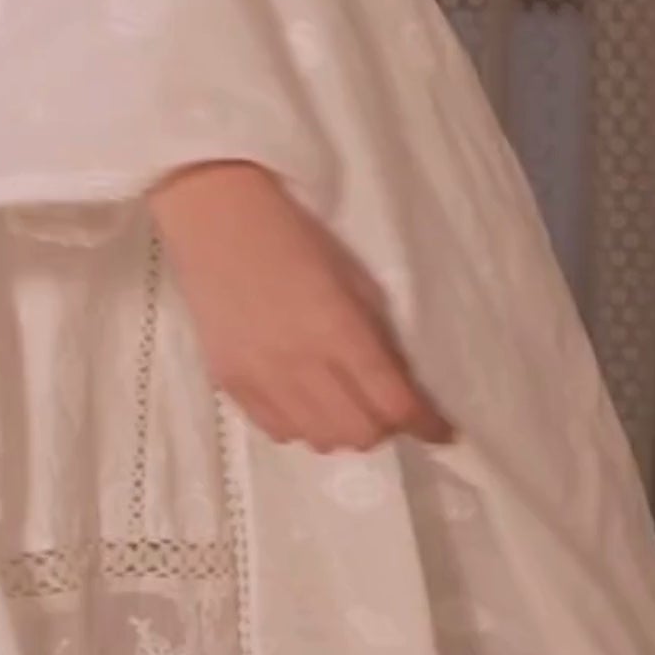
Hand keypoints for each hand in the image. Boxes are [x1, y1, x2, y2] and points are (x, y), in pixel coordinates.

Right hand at [148, 161, 455, 452]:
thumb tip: (400, 381)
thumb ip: (376, 332)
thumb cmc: (291, 231)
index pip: (394, 402)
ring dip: (342, 427)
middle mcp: (300, 364)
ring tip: (343, 400)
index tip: (441, 431)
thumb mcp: (350, 274)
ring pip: (320, 441)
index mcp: (337, 328)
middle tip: (386, 404)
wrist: (213, 214)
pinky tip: (303, 398)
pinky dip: (302, 425)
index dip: (426, 424)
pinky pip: (278, 432)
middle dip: (385, 424)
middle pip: (360, 433)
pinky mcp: (229, 383)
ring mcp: (260, 378)